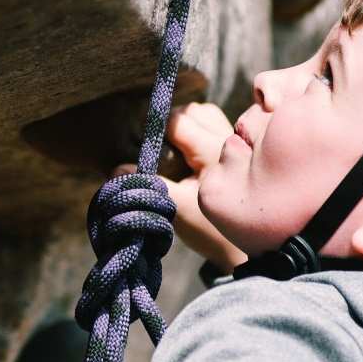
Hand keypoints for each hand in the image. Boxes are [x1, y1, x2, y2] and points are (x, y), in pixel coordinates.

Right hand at [115, 103, 246, 272]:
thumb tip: (117, 171)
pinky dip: (200, 134)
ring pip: (208, 116)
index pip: (180, 122)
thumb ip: (148, 185)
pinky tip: (193, 156)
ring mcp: (236, 146)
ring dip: (189, 126)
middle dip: (174, 124)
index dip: (157, 130)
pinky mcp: (237, 154)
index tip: (148, 148)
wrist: (245, 249)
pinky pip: (216, 129)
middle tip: (163, 149)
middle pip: (195, 111)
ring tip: (178, 149)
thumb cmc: (210, 230)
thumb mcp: (176, 208)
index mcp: (212, 152)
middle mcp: (228, 142)